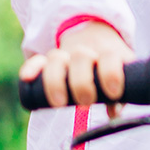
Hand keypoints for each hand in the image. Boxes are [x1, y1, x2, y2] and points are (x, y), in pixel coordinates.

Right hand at [19, 21, 134, 118]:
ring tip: (59, 103)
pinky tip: (26, 78)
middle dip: (82, 82)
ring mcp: (66, 56)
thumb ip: (121, 95)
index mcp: (108, 54)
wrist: (97, 36)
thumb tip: (114, 113)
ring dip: (55, 81)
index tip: (113, 93)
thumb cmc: (112, 65)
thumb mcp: (122, 76)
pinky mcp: (48, 61)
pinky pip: (36, 61)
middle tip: (86, 102)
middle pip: (81, 57)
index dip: (111, 74)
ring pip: (56, 59)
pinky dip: (30, 68)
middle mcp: (86, 53)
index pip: (110, 58)